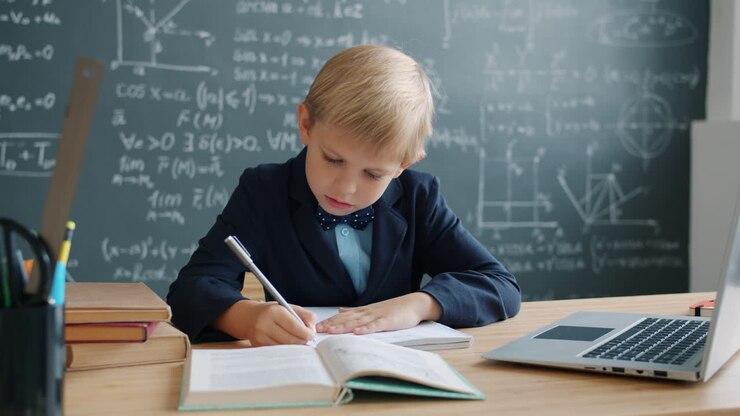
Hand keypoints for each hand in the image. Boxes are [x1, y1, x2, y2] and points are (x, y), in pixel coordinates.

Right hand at [213, 300, 315, 345]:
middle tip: (307, 340)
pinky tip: (289, 345)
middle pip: (290, 339)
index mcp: (274, 312)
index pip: (294, 326)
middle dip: (302, 341)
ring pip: (284, 347)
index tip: (312, 335)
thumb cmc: (272, 312)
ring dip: (295, 347)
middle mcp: (265, 324)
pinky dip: (286, 349)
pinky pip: (277, 351)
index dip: (306, 333)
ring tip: (299, 342)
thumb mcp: (288, 307)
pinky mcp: (258, 346)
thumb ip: (304, 315)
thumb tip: (313, 328)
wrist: (248, 317)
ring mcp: (260, 337)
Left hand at [315, 292, 440, 334]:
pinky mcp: (388, 321)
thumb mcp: (373, 309)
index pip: (343, 316)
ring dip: (343, 326)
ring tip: (330, 331)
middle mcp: (368, 312)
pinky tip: (356, 332)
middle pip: (346, 319)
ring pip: (357, 322)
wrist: (414, 304)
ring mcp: (378, 316)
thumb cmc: (394, 309)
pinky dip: (365, 329)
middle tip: (317, 330)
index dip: (329, 321)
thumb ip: (356, 311)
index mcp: (364, 311)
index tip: (316, 326)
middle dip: (331, 325)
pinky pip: (375, 326)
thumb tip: (340, 311)